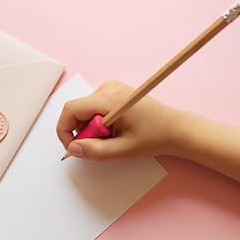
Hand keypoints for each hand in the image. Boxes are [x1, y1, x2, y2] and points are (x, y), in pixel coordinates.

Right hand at [56, 80, 180, 160]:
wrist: (174, 128)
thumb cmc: (153, 137)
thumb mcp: (122, 150)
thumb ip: (95, 151)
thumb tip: (73, 148)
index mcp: (109, 98)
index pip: (71, 110)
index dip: (65, 131)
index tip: (73, 147)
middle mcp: (107, 88)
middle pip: (77, 111)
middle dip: (83, 132)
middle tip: (102, 145)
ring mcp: (110, 88)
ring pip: (84, 111)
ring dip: (91, 129)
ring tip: (113, 138)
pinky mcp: (113, 92)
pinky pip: (93, 108)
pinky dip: (97, 123)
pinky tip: (115, 130)